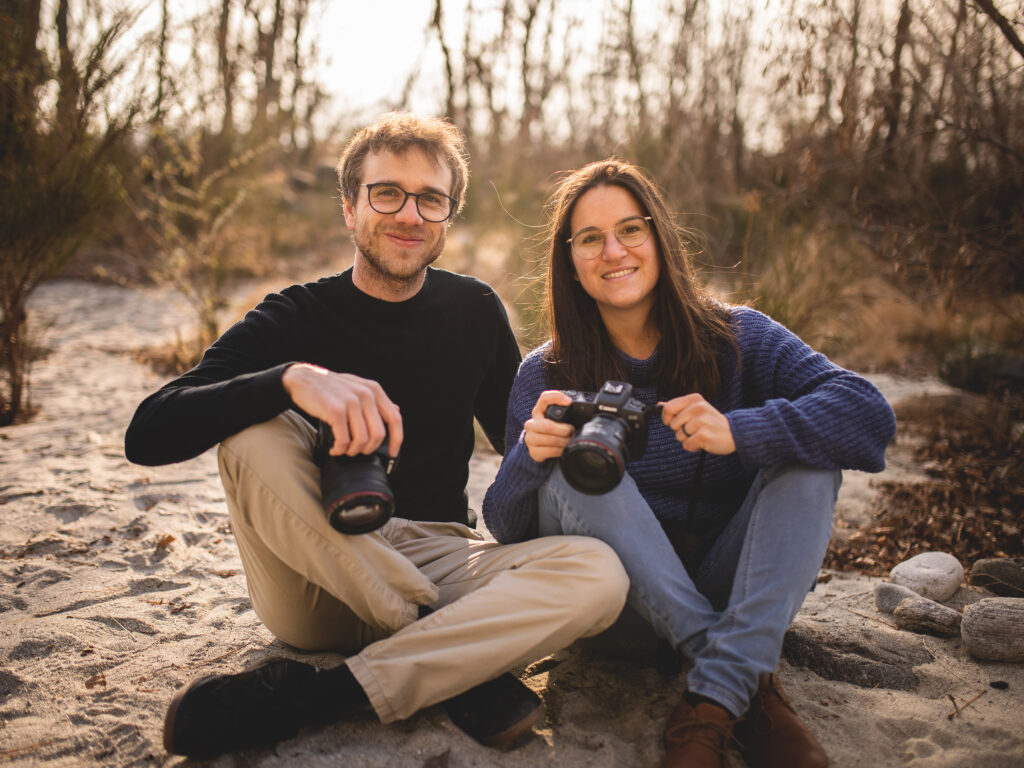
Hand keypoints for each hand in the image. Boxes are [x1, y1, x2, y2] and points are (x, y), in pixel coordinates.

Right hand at [282, 363, 402, 456]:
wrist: (304, 379)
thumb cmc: (331, 387)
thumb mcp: (358, 387)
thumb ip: (376, 400)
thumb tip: (397, 411)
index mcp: (374, 390)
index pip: (395, 418)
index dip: (397, 439)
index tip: (393, 452)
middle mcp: (366, 394)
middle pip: (378, 434)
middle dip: (368, 449)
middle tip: (357, 451)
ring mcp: (351, 402)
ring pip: (362, 440)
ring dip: (352, 451)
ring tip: (343, 449)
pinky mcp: (336, 410)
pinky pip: (344, 440)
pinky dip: (339, 449)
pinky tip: (334, 448)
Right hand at [523, 390, 575, 462]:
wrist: (543, 447)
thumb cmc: (553, 430)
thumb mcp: (557, 418)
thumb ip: (564, 410)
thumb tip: (573, 404)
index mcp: (538, 411)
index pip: (544, 398)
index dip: (556, 397)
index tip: (569, 401)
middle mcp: (531, 424)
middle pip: (547, 426)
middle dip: (564, 430)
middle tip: (572, 431)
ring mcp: (530, 438)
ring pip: (550, 440)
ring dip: (564, 441)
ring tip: (569, 440)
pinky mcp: (533, 452)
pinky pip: (549, 451)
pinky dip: (560, 451)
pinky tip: (563, 449)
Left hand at [659, 393, 735, 454]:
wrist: (734, 433)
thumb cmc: (712, 422)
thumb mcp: (697, 408)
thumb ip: (679, 407)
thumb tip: (659, 405)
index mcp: (695, 399)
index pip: (668, 408)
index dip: (667, 418)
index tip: (674, 422)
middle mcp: (698, 408)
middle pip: (673, 424)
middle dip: (680, 430)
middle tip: (695, 428)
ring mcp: (701, 422)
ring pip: (679, 435)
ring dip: (687, 439)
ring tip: (701, 434)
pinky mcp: (703, 436)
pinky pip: (686, 445)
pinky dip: (693, 446)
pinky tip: (703, 441)